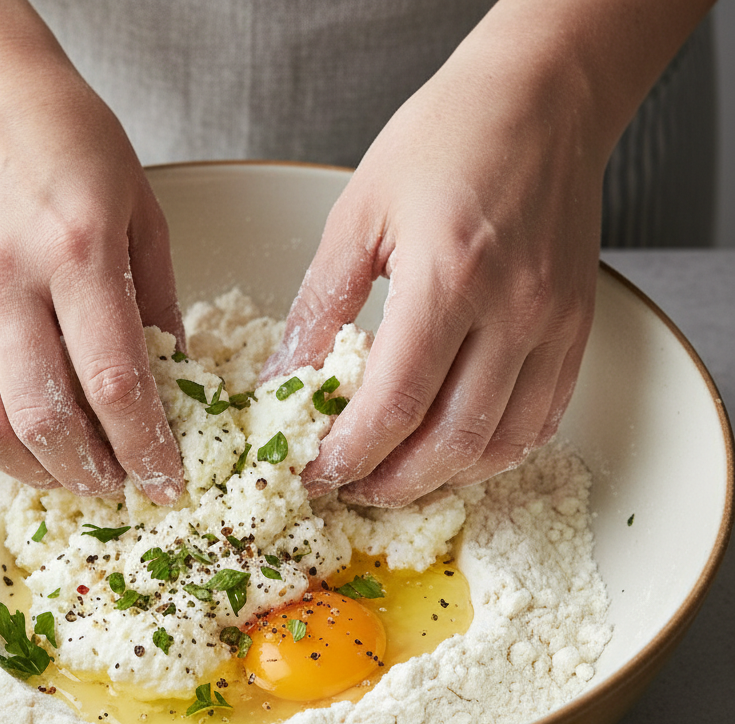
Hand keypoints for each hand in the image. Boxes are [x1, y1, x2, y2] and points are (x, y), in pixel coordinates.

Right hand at [0, 27, 183, 502]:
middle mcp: (5, 280)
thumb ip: (157, 306)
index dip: (144, 449)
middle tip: (121, 487)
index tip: (167, 482)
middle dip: (92, 474)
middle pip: (45, 420)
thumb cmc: (70, 144)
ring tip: (73, 477)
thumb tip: (175, 386)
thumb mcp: (142, 214)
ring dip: (36, 472)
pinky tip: (24, 447)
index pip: (113, 383)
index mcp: (75, 251)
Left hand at [263, 12, 605, 507]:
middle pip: (450, 441)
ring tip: (393, 479)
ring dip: (441, 479)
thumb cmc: (446, 139)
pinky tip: (454, 454)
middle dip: (390, 482)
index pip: (395, 404)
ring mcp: (553, 324)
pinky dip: (493, 454)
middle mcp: (512, 310)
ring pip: (500, 445)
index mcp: (449, 275)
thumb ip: (320, 305)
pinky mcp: (576, 329)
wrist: (542, 98)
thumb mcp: (358, 214)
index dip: (350, 455)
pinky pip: (541, 421)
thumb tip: (284, 379)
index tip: (316, 473)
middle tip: (347, 488)